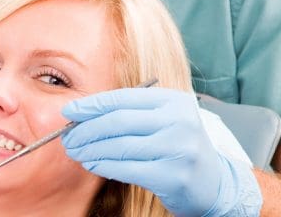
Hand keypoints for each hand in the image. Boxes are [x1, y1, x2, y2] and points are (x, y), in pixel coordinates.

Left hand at [61, 88, 260, 215]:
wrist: (213, 182)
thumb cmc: (176, 147)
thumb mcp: (161, 120)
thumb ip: (128, 113)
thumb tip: (80, 115)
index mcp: (174, 100)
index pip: (123, 98)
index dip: (91, 105)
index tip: (69, 111)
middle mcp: (179, 121)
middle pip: (118, 121)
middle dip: (85, 130)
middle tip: (67, 138)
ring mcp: (178, 149)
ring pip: (119, 146)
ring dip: (90, 149)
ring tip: (76, 152)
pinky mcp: (172, 177)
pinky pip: (126, 168)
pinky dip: (102, 166)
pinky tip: (91, 164)